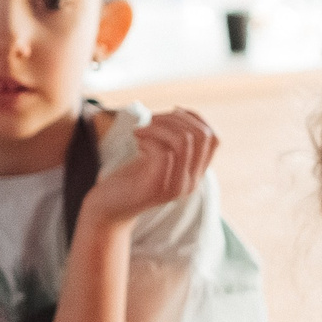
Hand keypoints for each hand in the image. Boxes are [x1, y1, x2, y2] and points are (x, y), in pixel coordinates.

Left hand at [83, 109, 216, 228]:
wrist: (108, 209)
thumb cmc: (129, 179)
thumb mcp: (156, 158)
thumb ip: (172, 143)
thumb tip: (179, 112)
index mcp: (194, 173)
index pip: (214, 138)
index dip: (195, 117)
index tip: (171, 111)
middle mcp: (191, 182)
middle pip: (201, 136)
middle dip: (175, 118)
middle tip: (151, 119)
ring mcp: (176, 186)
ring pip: (183, 141)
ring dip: (160, 126)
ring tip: (141, 129)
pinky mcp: (157, 187)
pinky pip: (164, 153)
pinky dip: (148, 139)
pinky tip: (136, 141)